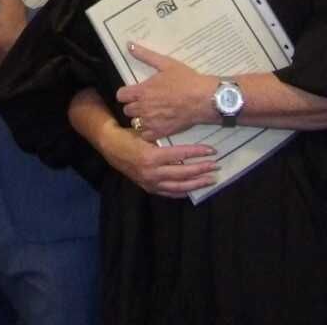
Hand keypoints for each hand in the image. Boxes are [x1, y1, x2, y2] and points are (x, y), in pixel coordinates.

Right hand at [101, 125, 216, 198]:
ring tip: (210, 179)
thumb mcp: (146, 134)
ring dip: (196, 183)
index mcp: (152, 156)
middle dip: (201, 169)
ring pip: (179, 186)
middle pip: (183, 173)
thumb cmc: (129, 136)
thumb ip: (163, 138)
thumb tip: (186, 136)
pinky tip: (192, 189)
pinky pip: (169, 193)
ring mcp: (151, 182)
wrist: (110, 147)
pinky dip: (182, 191)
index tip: (212, 151)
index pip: (181, 155)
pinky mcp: (149, 188)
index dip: (198, 152)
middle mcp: (153, 172)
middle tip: (216, 166)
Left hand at [114, 43, 216, 139]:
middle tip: (144, 102)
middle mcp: (143, 108)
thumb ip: (145, 55)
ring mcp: (151, 122)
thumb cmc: (186, 80)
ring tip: (150, 113)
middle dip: (133, 105)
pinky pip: (145, 135)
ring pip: (135, 123)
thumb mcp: (165, 63)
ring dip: (140, 118)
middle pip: (126, 110)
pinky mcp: (161, 132)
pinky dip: (148, 131)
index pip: (120, 96)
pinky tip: (155, 124)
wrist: (203, 99)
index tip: (133, 92)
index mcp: (142, 91)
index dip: (126, 93)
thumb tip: (129, 45)